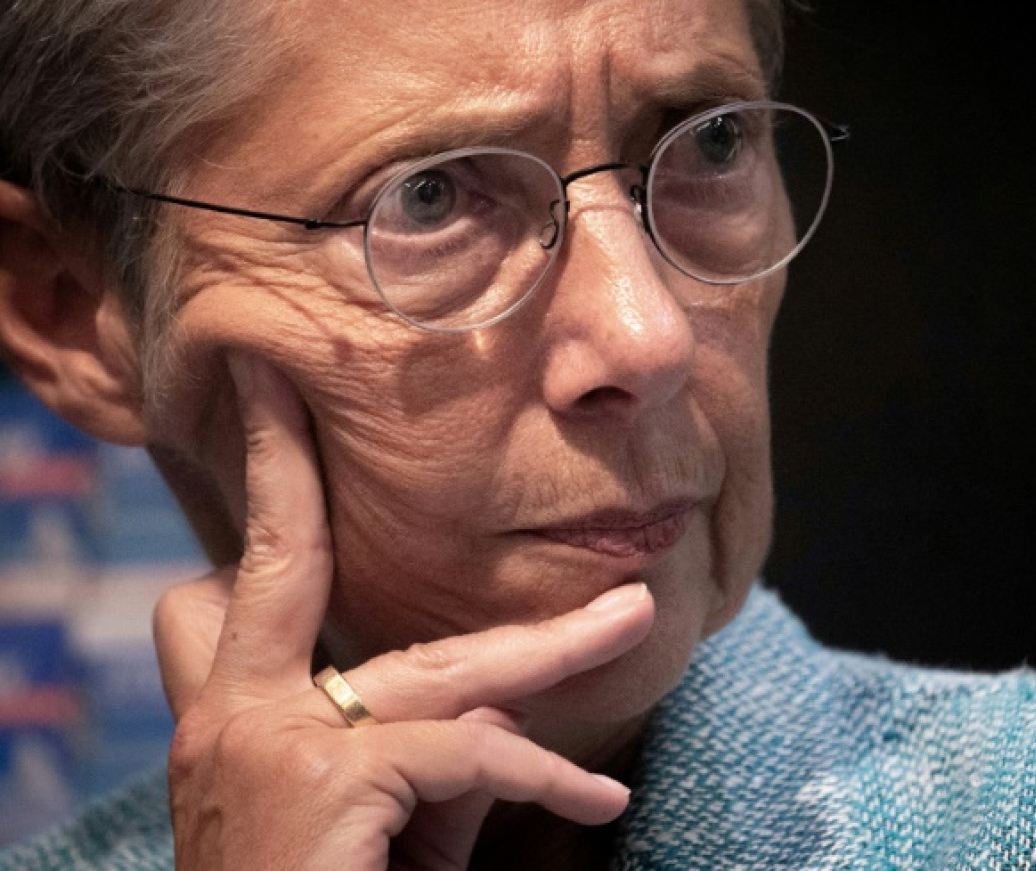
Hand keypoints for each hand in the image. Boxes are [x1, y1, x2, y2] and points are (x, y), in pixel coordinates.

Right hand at [151, 352, 654, 869]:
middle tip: (288, 390)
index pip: (235, 589)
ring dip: (545, 646)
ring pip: (430, 666)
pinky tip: (599, 796)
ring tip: (628, 613)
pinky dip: (540, 774)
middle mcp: (226, 719)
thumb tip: (498, 720)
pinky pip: (465, 755)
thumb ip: (416, 756)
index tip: (271, 412)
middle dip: (289, 472)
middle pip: (285, 567)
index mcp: (226, 718)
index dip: (261, 497)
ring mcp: (267, 748)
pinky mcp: (328, 786)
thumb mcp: (363, 824)